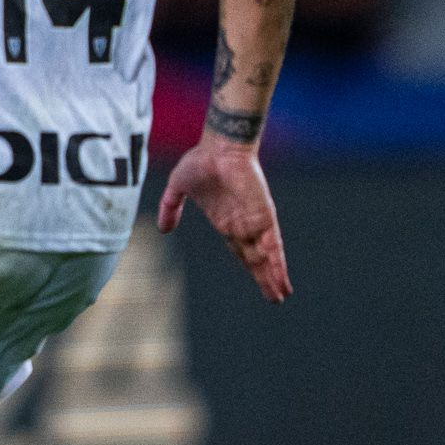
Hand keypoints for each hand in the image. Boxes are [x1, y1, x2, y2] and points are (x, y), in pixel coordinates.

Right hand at [156, 138, 290, 302]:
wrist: (220, 147)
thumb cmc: (201, 161)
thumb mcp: (177, 187)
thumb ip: (170, 207)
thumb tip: (163, 229)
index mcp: (225, 221)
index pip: (239, 250)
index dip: (248, 266)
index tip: (256, 280)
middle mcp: (242, 225)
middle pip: (254, 259)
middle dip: (264, 278)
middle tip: (274, 297)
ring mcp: (254, 222)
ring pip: (265, 257)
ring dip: (273, 276)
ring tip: (280, 295)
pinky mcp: (263, 217)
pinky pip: (272, 245)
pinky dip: (277, 263)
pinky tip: (281, 278)